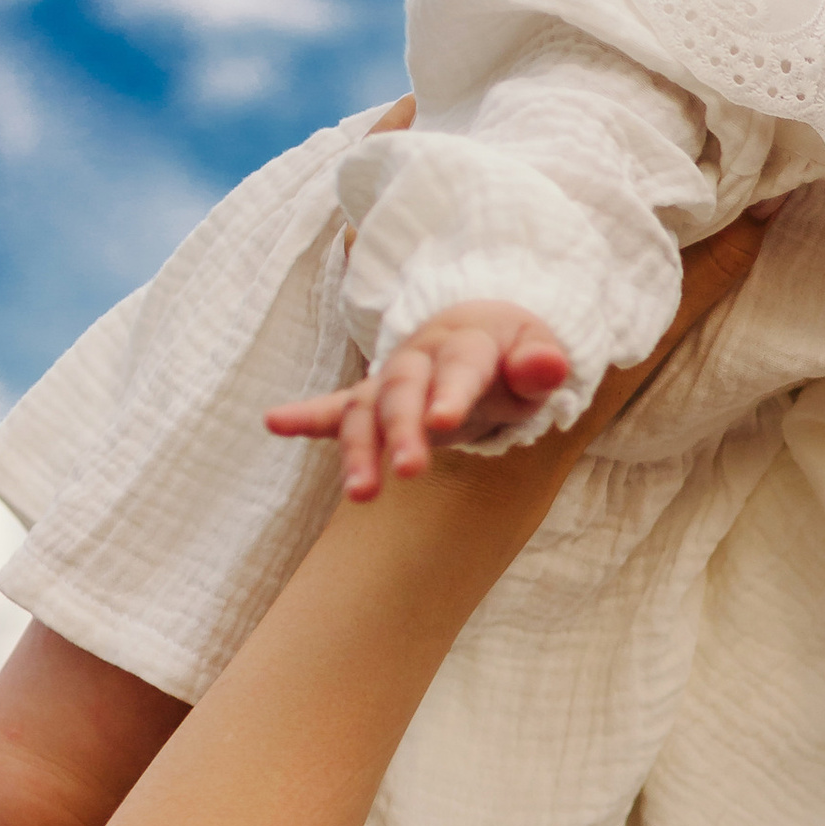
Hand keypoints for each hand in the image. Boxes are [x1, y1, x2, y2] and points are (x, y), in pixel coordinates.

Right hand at [267, 303, 574, 500]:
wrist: (482, 331)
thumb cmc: (516, 353)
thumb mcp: (538, 354)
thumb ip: (541, 363)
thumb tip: (549, 365)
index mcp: (468, 342)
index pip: (459, 366)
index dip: (450, 392)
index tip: (444, 422)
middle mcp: (421, 357)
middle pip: (403, 389)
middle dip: (402, 429)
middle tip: (409, 472)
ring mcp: (394, 379)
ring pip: (367, 409)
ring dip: (359, 449)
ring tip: (361, 494)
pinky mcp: (376, 399)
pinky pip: (338, 408)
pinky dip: (308, 416)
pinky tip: (275, 422)